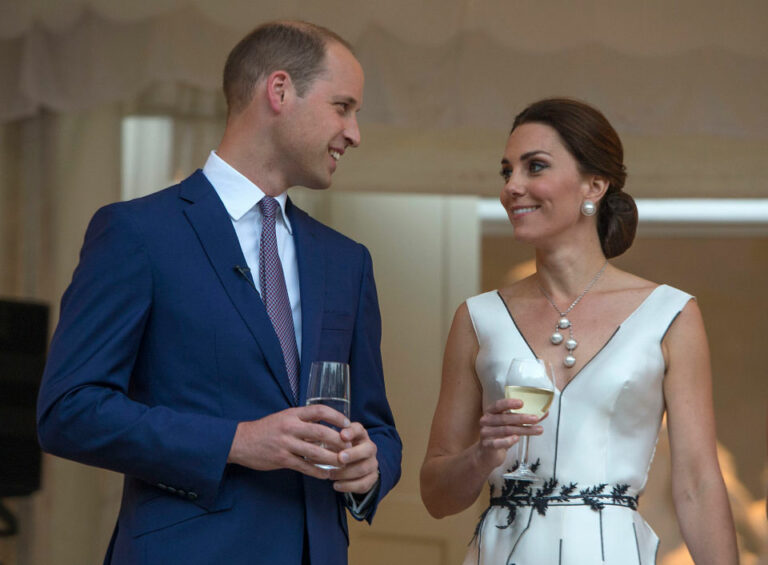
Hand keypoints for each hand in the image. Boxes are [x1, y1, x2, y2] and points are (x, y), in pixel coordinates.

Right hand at [228, 405, 349, 479]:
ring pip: (315, 452)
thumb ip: (303, 422)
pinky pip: (304, 466)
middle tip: (349, 447)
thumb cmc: (266, 429)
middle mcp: (290, 427)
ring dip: (332, 458)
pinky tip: (326, 474)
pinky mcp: (281, 459)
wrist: (241, 441)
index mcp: (293, 414)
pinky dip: (317, 471)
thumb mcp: (284, 418)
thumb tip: (326, 427)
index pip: (319, 410)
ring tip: (343, 463)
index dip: (336, 416)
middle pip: (321, 432)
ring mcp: (286, 444)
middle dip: (338, 441)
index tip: (348, 424)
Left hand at [329, 423, 378, 494]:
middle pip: (367, 449)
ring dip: (345, 473)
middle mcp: (370, 447)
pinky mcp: (372, 478)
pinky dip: (348, 486)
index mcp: (360, 435)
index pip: (359, 430)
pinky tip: (336, 485)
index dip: (352, 432)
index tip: (342, 435)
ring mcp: (372, 463)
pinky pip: (363, 484)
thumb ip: (325, 441)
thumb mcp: (334, 442)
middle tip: (340, 458)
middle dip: (353, 454)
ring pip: (363, 468)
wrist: (354, 465)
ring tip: (330, 474)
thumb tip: (310, 441)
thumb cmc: (340, 449)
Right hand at [475, 397, 543, 470]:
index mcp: (491, 412)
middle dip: (522, 418)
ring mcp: (485, 433)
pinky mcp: (487, 445)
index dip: (509, 403)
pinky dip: (508, 440)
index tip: (522, 403)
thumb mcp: (511, 425)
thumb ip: (525, 418)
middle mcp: (486, 421)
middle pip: (505, 418)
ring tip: (538, 430)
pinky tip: (517, 439)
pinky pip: (498, 443)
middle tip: (535, 418)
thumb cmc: (501, 436)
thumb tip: (544, 412)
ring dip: (524, 430)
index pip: (498, 405)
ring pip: (506, 430)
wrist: (487, 454)